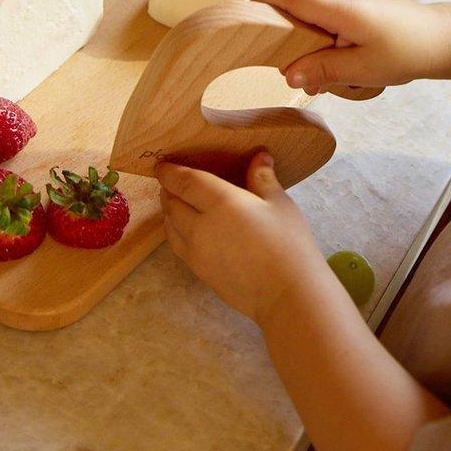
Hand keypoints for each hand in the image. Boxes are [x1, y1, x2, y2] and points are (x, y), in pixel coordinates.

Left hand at [156, 151, 329, 323]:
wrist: (286, 294)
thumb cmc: (288, 244)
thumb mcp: (279, 204)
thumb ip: (263, 178)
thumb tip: (259, 156)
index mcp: (219, 203)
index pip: (184, 182)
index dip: (169, 172)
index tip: (162, 165)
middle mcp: (199, 226)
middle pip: (171, 204)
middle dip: (168, 190)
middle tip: (172, 183)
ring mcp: (196, 253)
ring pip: (170, 227)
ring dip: (168, 212)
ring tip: (176, 205)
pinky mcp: (200, 272)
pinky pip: (178, 246)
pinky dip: (175, 232)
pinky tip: (187, 231)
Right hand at [254, 0, 450, 94]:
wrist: (443, 39)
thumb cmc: (407, 52)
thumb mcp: (362, 70)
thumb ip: (322, 70)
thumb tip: (287, 75)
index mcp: (340, 6)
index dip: (262, 5)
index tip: (240, 20)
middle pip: (298, 11)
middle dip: (293, 42)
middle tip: (301, 75)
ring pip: (314, 19)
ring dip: (316, 47)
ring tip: (338, 75)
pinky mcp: (357, 3)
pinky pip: (329, 20)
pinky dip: (330, 42)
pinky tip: (349, 64)